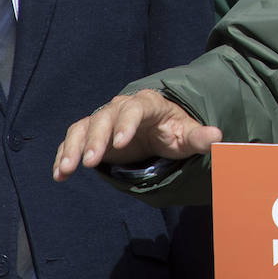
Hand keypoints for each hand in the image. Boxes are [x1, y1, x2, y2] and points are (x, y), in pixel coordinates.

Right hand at [52, 89, 221, 181]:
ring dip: (73, 147)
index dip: (126, 124)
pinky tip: (60, 174)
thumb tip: (217, 137)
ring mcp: (103, 120)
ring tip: (67, 169)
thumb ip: (198, 137)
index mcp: (146, 104)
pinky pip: (73, 140)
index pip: (134, 109)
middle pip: (104, 117)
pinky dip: (64, 154)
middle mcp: (120, 108)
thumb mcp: (187, 135)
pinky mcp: (91, 134)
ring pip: (83, 127)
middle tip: (90, 161)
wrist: (157, 128)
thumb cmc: (173, 130)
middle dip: (95, 139)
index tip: (120, 144)